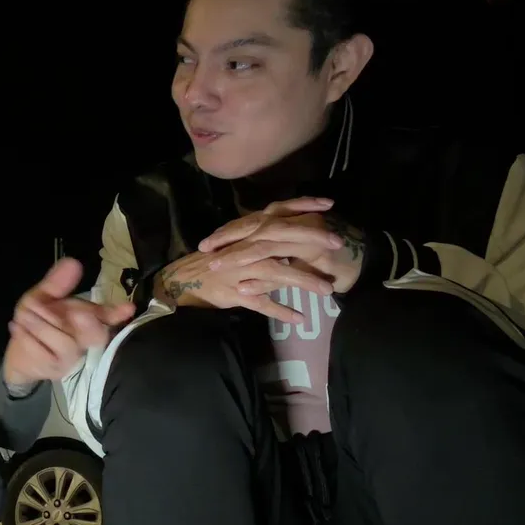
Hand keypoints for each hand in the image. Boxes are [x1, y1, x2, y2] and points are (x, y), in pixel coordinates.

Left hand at [3, 258, 134, 387]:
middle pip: (96, 336)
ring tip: (24, 314)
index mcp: (86, 320)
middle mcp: (83, 340)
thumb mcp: (43, 298)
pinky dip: (28, 339)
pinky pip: (44, 355)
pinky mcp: (53, 369)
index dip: (117, 313)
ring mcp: (70, 357)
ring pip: (65, 344)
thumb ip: (57, 283)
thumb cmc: (36, 322)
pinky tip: (17, 327)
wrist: (20, 356)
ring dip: (42, 327)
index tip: (128, 309)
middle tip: (77, 312)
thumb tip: (73, 262)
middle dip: (89, 324)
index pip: (106, 317)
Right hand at [154, 197, 342, 323]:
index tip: (329, 205)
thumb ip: (264, 238)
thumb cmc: (217, 260)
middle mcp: (246, 247)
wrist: (185, 279)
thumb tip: (293, 230)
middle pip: (281, 240)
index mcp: (249, 232)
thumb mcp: (242, 243)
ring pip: (276, 273)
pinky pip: (260, 303)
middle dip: (311, 240)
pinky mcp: (236, 293)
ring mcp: (241, 271)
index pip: (278, 213)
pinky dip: (280, 311)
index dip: (303, 206)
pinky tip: (299, 319)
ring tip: (327, 291)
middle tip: (338, 244)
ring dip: (303, 281)